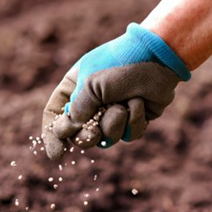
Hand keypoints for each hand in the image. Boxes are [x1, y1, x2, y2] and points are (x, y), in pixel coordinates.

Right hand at [42, 23, 190, 159]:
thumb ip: (77, 110)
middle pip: (79, 135)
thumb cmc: (121, 64)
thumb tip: (68, 132)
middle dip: (87, 137)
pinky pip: (128, 136)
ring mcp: (113, 112)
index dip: (53, 136)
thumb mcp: (91, 84)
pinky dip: (134, 121)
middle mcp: (92, 102)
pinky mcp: (134, 119)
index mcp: (75, 88)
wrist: (158, 57)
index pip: (55, 115)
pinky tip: (140, 103)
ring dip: (114, 124)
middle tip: (93, 134)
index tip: (57, 154)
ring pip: (106, 139)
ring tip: (123, 105)